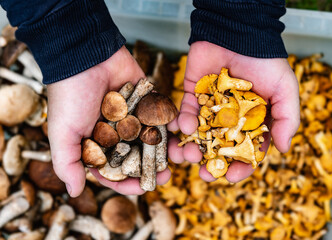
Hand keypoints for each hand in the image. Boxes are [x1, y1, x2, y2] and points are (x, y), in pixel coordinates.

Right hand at [47, 47, 170, 196]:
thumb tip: (74, 192)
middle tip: (168, 174)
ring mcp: (133, 117)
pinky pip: (160, 116)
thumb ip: (67, 164)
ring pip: (153, 139)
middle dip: (153, 168)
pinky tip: (181, 132)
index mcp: (97, 144)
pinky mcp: (146, 101)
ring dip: (167, 149)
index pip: (114, 171)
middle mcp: (117, 133)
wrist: (85, 55)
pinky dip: (171, 124)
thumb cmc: (70, 95)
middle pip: (138, 158)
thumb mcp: (62, 133)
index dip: (128, 183)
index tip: (144, 188)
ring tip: (179, 155)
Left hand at [168, 41, 299, 181]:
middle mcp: (230, 119)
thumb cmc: (266, 61)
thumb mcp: (285, 90)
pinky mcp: (193, 95)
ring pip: (198, 135)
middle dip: (210, 163)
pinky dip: (182, 122)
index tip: (230, 177)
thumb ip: (287, 119)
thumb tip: (283, 150)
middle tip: (203, 174)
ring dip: (190, 147)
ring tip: (186, 155)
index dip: (239, 166)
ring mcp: (210, 108)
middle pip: (218, 148)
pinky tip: (182, 128)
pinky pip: (185, 113)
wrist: (238, 33)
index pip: (246, 150)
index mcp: (252, 121)